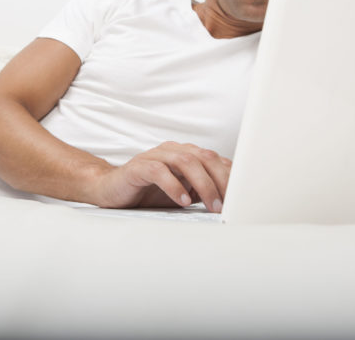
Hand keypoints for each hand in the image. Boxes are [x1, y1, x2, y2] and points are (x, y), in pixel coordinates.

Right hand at [94, 141, 231, 212]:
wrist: (111, 191)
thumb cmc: (149, 193)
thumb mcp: (182, 193)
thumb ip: (203, 191)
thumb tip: (231, 201)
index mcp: (186, 153)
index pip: (215, 160)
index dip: (231, 177)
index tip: (243, 197)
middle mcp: (172, 150)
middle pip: (205, 157)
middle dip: (221, 180)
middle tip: (228, 204)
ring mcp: (155, 156)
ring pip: (185, 161)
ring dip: (203, 184)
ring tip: (211, 205)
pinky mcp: (138, 167)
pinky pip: (159, 171)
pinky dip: (174, 186)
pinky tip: (183, 201)